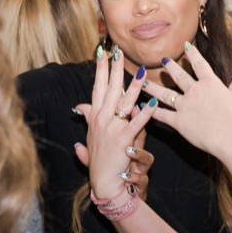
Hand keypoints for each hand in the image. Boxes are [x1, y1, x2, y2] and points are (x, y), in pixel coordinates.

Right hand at [73, 49, 154, 201]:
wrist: (103, 181)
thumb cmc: (98, 160)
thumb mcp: (89, 136)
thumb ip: (87, 119)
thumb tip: (78, 108)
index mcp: (94, 117)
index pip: (97, 87)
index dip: (100, 69)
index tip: (102, 53)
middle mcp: (101, 119)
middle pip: (109, 89)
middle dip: (114, 69)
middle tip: (118, 52)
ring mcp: (112, 128)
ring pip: (124, 102)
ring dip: (133, 85)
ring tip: (141, 70)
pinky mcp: (124, 139)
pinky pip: (137, 122)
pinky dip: (146, 112)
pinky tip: (153, 101)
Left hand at [145, 44, 231, 162]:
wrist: (230, 138)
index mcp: (211, 83)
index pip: (200, 64)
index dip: (193, 54)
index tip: (186, 45)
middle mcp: (195, 91)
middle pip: (179, 76)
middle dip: (170, 67)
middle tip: (163, 59)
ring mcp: (185, 105)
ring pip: (164, 94)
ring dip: (152, 87)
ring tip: (142, 81)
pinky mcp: (178, 121)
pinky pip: (162, 115)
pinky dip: (150, 111)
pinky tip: (141, 106)